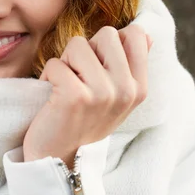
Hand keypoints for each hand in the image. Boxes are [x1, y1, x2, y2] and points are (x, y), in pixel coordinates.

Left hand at [23, 24, 152, 168]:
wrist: (60, 160)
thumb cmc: (84, 121)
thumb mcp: (117, 97)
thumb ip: (130, 65)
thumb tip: (146, 35)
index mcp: (139, 88)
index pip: (137, 34)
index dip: (111, 44)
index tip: (100, 68)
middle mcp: (126, 90)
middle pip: (107, 33)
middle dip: (87, 50)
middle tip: (80, 77)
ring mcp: (102, 93)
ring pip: (78, 44)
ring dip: (65, 63)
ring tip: (66, 87)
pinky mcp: (75, 96)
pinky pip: (55, 62)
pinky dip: (48, 77)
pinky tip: (53, 98)